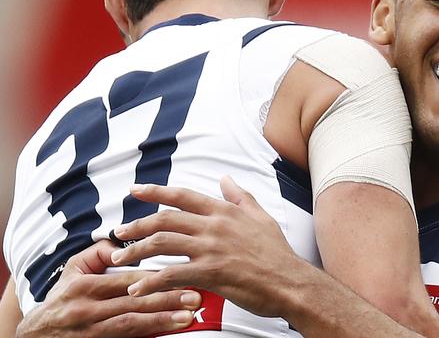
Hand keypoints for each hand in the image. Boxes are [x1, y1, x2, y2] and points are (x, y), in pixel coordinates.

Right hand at [17, 239, 200, 337]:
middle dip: (166, 300)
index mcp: (84, 286)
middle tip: (194, 297)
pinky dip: (148, 336)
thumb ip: (98, 253)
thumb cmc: (63, 297)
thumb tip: (121, 242)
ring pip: (131, 325)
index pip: (125, 279)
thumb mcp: (74, 270)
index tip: (180, 273)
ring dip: (162, 321)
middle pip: (133, 303)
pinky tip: (168, 332)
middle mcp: (86, 310)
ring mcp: (91, 331)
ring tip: (187, 317)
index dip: (154, 277)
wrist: (36, 335)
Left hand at [111, 176, 310, 317]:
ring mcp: (211, 249)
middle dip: (137, 224)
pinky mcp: (211, 273)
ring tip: (119, 259)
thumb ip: (240, 196)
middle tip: (119, 232)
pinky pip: (172, 274)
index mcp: (224, 211)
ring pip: (162, 243)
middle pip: (165, 219)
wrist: (290, 281)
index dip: (155, 191)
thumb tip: (226, 178)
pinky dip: (151, 282)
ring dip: (136, 251)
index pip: (182, 196)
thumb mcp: (260, 216)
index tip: (135, 190)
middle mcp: (214, 226)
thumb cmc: (277, 253)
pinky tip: (138, 289)